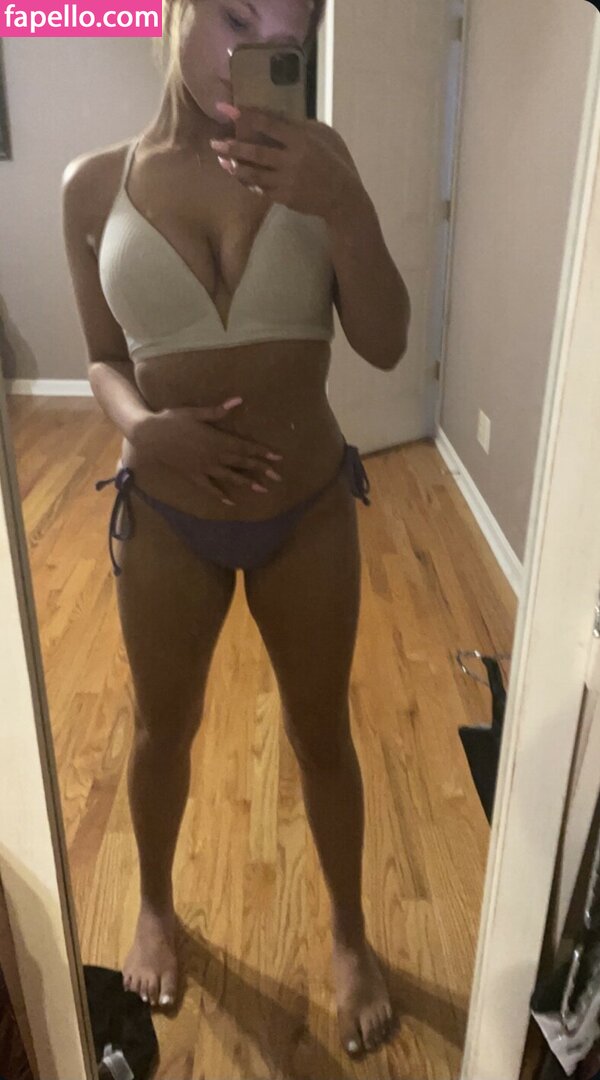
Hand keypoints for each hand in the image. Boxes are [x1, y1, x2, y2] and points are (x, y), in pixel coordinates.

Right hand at [133, 399, 283, 505]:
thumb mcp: (196, 412)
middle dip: (261, 470)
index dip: (262, 452)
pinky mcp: (193, 475)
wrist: (150, 437)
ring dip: (247, 483)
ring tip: (262, 490)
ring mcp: (204, 468)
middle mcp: (214, 456)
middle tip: (278, 478)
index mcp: (218, 439)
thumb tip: (238, 400)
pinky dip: (220, 495)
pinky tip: (230, 502)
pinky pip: (209, 488)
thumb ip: (218, 410)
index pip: (245, 447)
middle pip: (242, 463)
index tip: (277, 458)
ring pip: (230, 477)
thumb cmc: (172, 420)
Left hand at [210, 101, 364, 221]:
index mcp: (301, 140)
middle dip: (233, 146)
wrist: (342, 198)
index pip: (269, 124)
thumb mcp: (324, 135)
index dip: (247, 116)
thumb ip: (301, 126)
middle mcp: (290, 160)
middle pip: (255, 151)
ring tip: (221, 159)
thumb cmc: (335, 161)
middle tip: (215, 141)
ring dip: (235, 166)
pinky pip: (259, 188)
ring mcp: (285, 181)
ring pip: (253, 173)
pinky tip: (237, 174)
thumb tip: (277, 116)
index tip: (228, 110)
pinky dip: (246, 181)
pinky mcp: (282, 197)